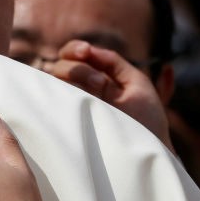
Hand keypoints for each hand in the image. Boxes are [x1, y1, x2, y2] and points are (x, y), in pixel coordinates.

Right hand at [42, 40, 171, 149]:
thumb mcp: (136, 82)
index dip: (75, 49)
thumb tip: (88, 50)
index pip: (74, 55)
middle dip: (77, 65)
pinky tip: (75, 95)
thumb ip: (113, 61)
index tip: (86, 51)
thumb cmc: (147, 120)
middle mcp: (80, 89)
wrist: (148, 151)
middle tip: (98, 81)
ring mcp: (71, 104)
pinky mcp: (64, 120)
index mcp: (96, 78)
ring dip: (76, 75)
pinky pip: (51, 98)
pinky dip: (59, 90)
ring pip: (55, 77)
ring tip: (98, 90)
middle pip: (61, 64)